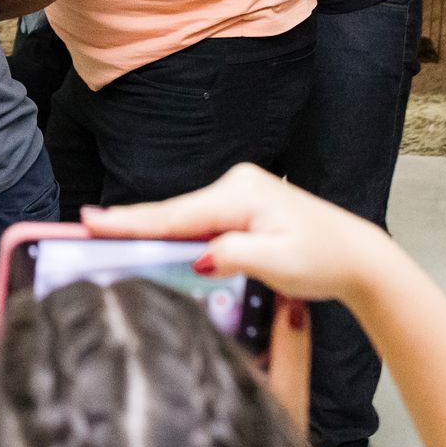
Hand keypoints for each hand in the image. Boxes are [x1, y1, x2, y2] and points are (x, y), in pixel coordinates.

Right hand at [82, 163, 395, 306]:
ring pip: (183, 218)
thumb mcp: (282, 263)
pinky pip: (197, 221)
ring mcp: (237, 192)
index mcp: (241, 194)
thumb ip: (236, 255)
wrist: (360, 257)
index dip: (130, 220)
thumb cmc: (327, 259)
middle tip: (85, 227)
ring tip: (106, 233)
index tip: (90, 218)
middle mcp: (235, 184)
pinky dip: (174, 232)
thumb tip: (199, 256)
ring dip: (151, 230)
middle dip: (131, 222)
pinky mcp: (240, 205)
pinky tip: (151, 238)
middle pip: (173, 213)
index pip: (175, 214)